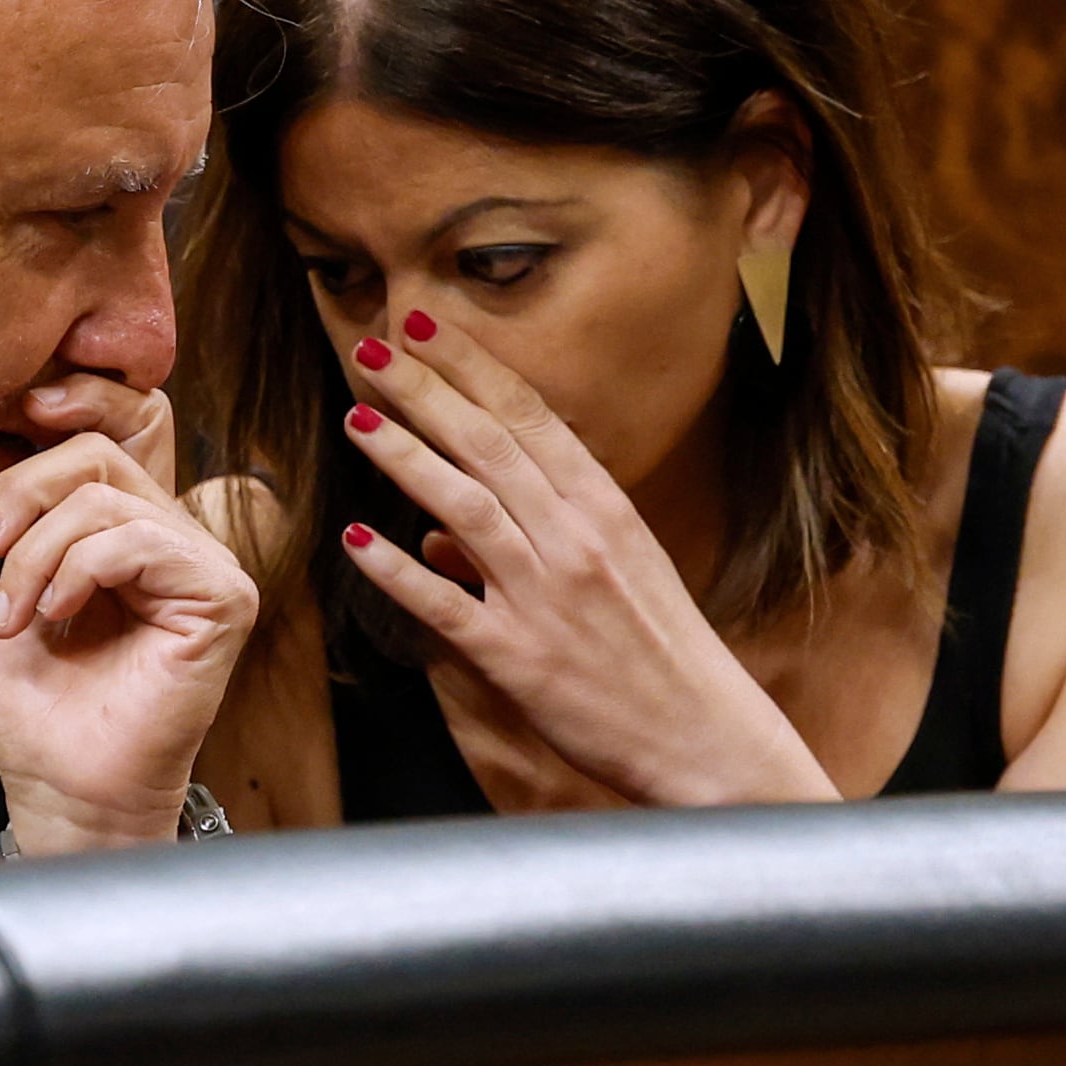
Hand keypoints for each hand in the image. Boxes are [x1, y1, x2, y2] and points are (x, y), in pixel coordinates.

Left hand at [0, 379, 253, 853]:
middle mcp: (169, 536)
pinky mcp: (221, 594)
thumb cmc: (33, 714)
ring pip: (106, 499)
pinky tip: (56, 617)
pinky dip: (78, 572)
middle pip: (95, 451)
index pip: (96, 435)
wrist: (58, 786)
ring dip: (37, 554)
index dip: (54, 426)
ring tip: (12, 615)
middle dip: (21, 494)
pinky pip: (139, 540)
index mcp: (121, 529)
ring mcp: (201, 562)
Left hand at [337, 313, 836, 806]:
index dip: (470, 366)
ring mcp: (546, 598)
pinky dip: (400, 573)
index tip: (423, 325)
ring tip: (358, 419)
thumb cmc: (661, 651)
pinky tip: (358, 542)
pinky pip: (448, 607)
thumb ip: (539, 537)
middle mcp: (574, 541)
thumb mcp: (619, 572)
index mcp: (604, 508)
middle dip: (424, 390)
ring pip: (465, 509)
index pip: (528, 416)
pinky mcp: (520, 660)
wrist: (708, 740)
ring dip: (406, 459)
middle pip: (488, 446)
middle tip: (370, 349)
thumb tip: (440, 537)